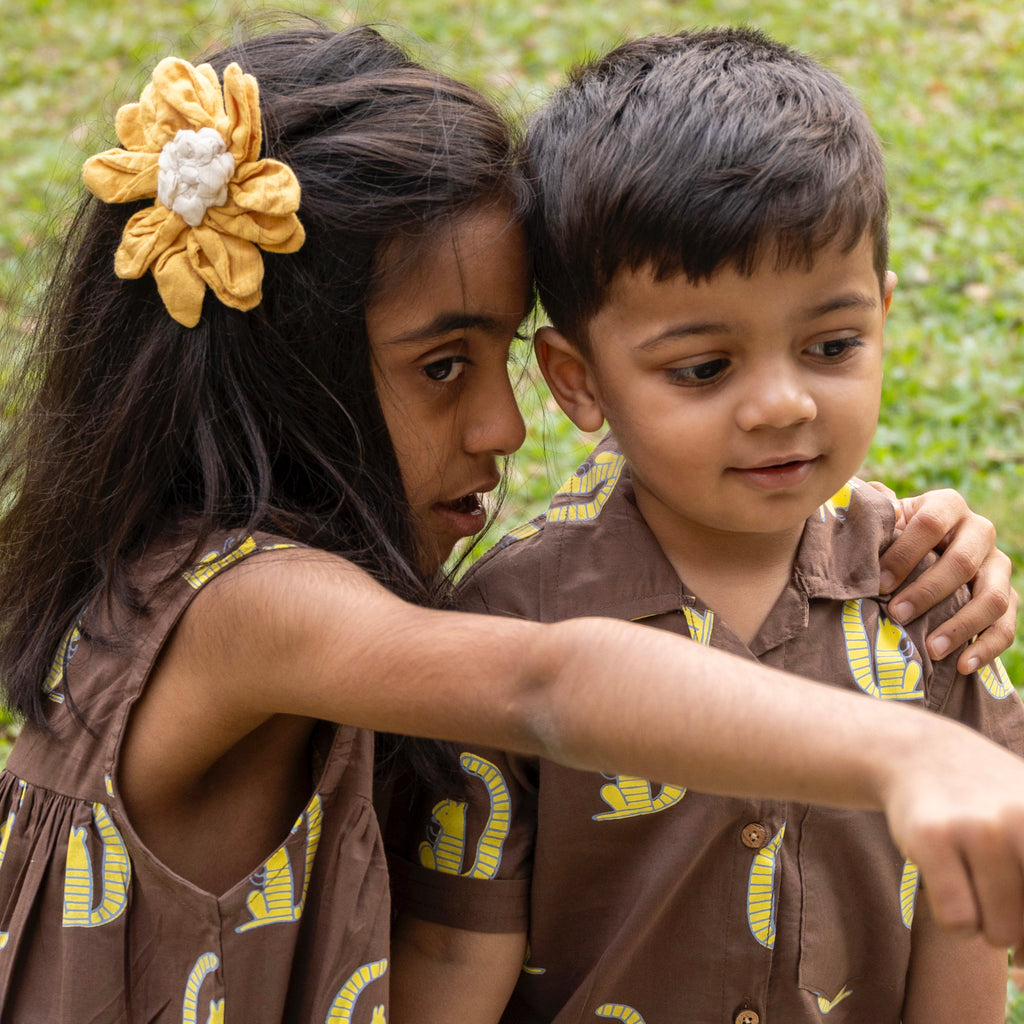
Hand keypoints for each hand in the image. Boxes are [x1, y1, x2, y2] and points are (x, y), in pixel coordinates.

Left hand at [870, 484, 1016, 673]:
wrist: (925, 549)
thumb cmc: (894, 535)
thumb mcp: (885, 520)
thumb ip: (876, 515)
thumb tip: (868, 512)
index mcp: (947, 505)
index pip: (930, 524)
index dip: (905, 554)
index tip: (880, 583)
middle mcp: (979, 531)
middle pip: (962, 562)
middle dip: (927, 592)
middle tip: (897, 616)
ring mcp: (998, 565)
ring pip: (992, 597)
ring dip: (960, 626)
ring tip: (931, 649)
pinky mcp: (1009, 596)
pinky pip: (1006, 625)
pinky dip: (986, 648)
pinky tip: (963, 666)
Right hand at [883, 716, 1023, 957]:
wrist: (923, 754)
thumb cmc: (997, 811)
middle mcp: (1023, 819)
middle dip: (1023, 932)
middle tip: (1004, 893)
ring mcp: (976, 827)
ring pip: (1000, 935)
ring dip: (987, 922)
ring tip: (975, 876)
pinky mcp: (930, 837)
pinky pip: (957, 922)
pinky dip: (954, 916)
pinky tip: (948, 878)